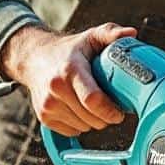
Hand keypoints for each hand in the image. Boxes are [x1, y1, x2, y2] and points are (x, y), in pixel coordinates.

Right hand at [0, 22, 136, 136]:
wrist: (33, 58)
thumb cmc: (68, 49)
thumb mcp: (90, 36)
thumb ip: (110, 33)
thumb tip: (131, 33)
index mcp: (70, 70)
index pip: (93, 100)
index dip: (110, 111)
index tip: (120, 112)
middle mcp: (56, 88)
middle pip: (91, 118)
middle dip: (106, 117)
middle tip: (110, 106)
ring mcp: (48, 104)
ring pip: (84, 127)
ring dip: (93, 121)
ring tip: (93, 104)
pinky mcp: (44, 116)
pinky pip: (72, 131)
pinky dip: (80, 125)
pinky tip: (79, 109)